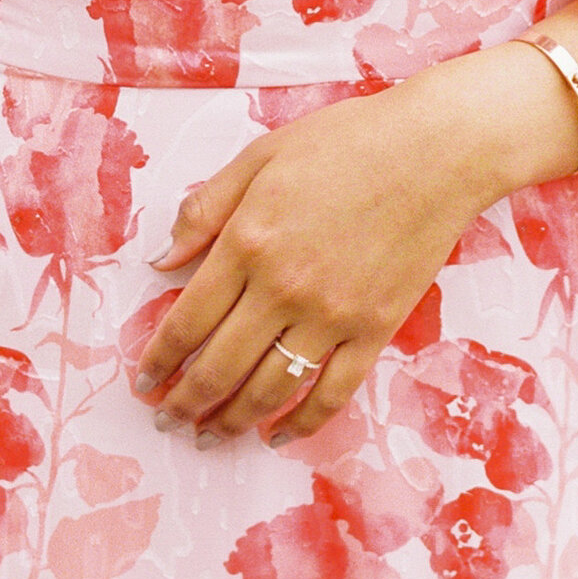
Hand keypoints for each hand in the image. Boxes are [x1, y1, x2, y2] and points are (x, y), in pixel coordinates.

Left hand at [132, 38, 577, 443]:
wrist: (435, 150)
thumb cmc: (347, 142)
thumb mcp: (261, 156)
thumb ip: (205, 207)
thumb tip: (161, 261)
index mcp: (248, 241)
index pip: (186, 321)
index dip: (158, 361)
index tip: (143, 382)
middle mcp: (283, 287)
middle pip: (219, 367)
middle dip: (183, 403)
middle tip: (166, 419)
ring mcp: (332, 315)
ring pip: (269, 391)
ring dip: (231, 422)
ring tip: (209, 435)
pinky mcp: (375, 330)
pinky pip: (331, 393)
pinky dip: (300, 424)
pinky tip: (277, 436)